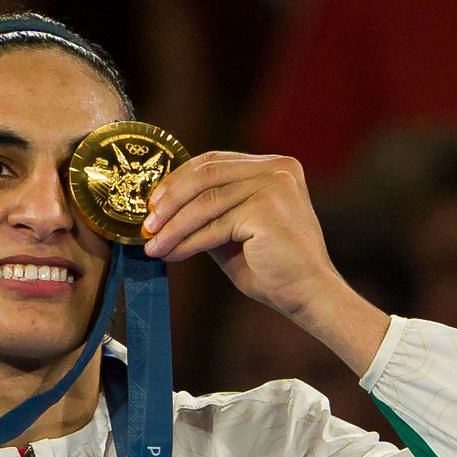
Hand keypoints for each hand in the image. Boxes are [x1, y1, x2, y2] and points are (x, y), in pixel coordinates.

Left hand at [141, 152, 387, 372]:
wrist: (309, 295)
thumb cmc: (274, 269)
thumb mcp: (235, 233)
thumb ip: (209, 213)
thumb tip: (162, 209)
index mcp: (274, 167)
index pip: (214, 161)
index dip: (178, 180)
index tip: (152, 204)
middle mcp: (277, 168)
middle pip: (206, 173)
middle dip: (170, 199)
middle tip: (147, 225)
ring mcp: (274, 185)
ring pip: (206, 201)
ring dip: (173, 225)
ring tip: (153, 246)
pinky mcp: (267, 208)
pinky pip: (215, 223)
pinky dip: (188, 240)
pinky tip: (172, 254)